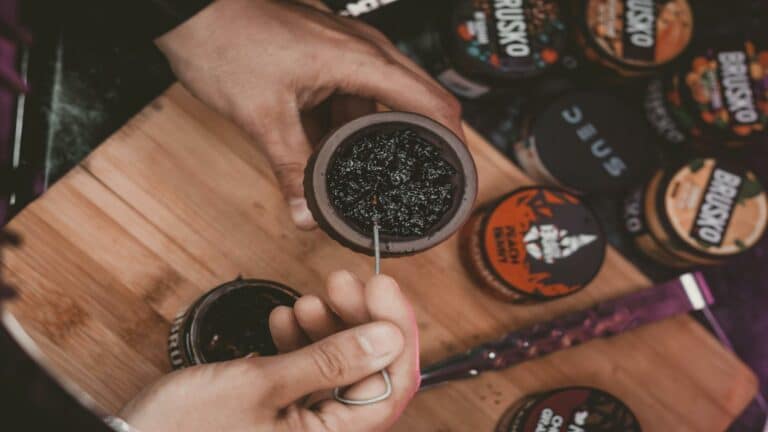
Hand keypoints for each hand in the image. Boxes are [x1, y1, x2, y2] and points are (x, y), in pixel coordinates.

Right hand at [119, 272, 418, 431]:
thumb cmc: (186, 431)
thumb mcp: (261, 385)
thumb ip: (331, 361)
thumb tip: (391, 337)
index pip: (392, 384)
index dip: (395, 330)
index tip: (382, 288)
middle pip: (367, 370)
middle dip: (359, 320)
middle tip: (345, 282)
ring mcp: (304, 421)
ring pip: (337, 366)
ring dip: (328, 326)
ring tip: (308, 300)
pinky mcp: (283, 409)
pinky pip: (308, 371)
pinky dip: (301, 342)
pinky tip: (288, 319)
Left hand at [155, 0, 462, 229]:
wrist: (192, 9)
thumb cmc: (226, 40)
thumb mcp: (263, 115)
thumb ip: (291, 168)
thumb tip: (307, 215)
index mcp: (363, 60)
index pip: (433, 104)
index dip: (455, 144)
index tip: (460, 177)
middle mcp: (366, 52)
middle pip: (420, 103)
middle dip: (425, 145)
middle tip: (424, 186)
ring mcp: (349, 54)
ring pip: (383, 104)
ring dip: (380, 139)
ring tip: (373, 178)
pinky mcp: (329, 60)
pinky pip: (355, 98)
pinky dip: (352, 127)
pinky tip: (337, 153)